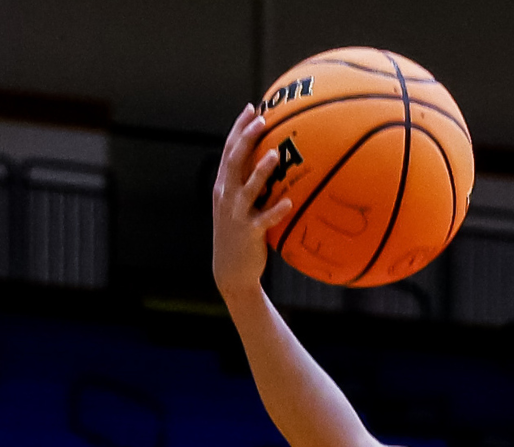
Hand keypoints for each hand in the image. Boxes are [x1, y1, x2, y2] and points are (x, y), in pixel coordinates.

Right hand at [212, 104, 295, 296]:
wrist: (230, 270)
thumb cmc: (241, 234)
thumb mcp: (240, 205)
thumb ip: (251, 184)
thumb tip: (272, 160)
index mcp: (223, 186)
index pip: (228, 151)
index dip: (239, 129)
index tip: (251, 108)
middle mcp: (226, 196)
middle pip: (234, 160)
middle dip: (247, 138)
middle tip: (262, 119)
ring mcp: (236, 214)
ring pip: (247, 188)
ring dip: (260, 171)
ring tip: (275, 154)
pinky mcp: (249, 233)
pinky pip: (263, 219)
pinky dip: (275, 210)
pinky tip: (289, 202)